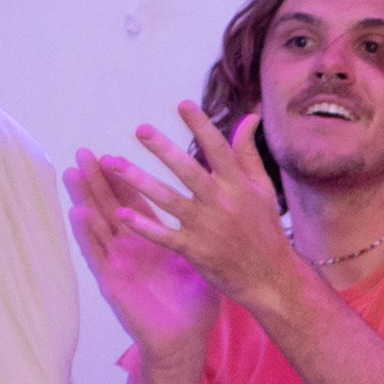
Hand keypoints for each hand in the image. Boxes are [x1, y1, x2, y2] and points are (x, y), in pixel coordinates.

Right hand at [67, 151, 220, 364]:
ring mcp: (118, 263)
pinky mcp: (112, 282)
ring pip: (97, 225)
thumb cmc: (193, 305)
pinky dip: (86, 235)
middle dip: (97, 180)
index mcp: (152, 241)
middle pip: (109, 206)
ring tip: (72, 172)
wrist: (185, 340)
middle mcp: (131, 248)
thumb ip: (202, 231)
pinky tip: (78, 213)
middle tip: (85, 151)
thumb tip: (218, 206)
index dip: (122, 178)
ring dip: (84, 199)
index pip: (133, 202)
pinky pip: (97, 255)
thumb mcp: (200, 261)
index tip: (112, 152)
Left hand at [93, 105, 299, 315]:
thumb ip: (248, 153)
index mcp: (238, 186)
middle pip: (188, 171)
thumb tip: (249, 116)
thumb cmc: (265, 230)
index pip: (218, 149)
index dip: (201, 125)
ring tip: (113, 163)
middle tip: (141, 129)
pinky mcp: (195, 251)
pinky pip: (164, 236)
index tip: (182, 104)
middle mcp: (221, 203)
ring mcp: (206, 228)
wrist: (270, 279)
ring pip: (169, 200)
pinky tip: (121, 212)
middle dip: (163, 149)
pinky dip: (143, 226)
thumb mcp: (262, 189)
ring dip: (140, 181)